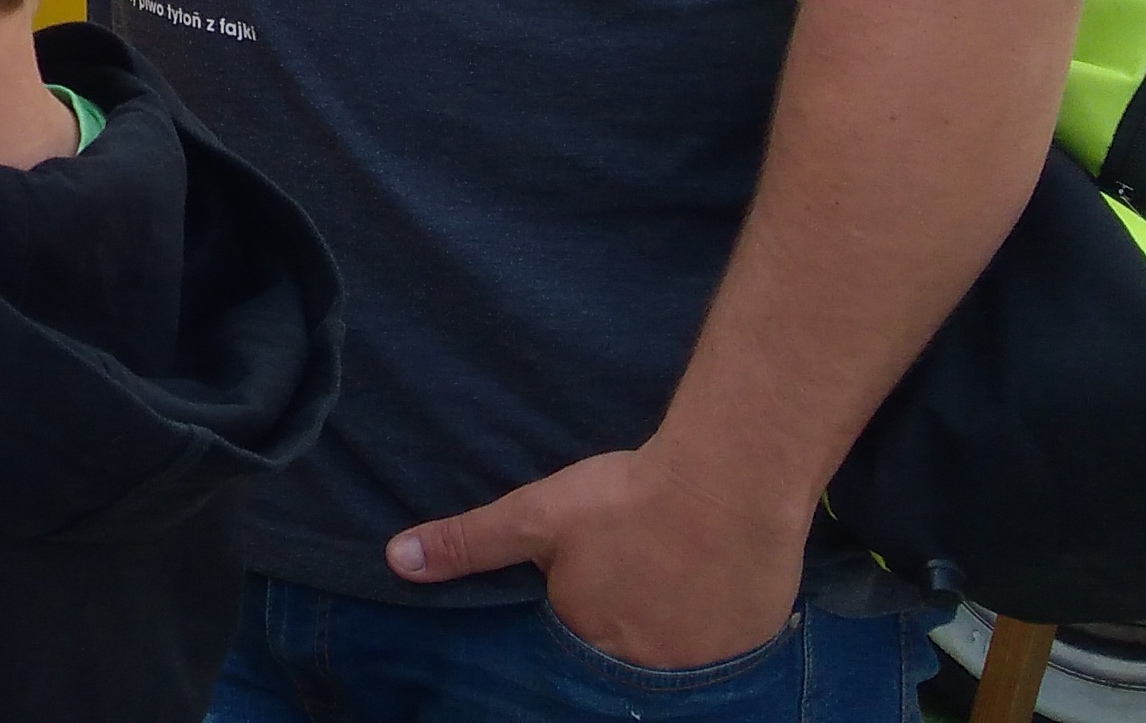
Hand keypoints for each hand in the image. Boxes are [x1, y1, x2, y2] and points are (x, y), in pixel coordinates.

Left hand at [386, 446, 805, 673]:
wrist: (729, 481)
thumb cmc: (626, 498)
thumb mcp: (535, 517)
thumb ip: (468, 544)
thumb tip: (396, 561)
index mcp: (588, 638)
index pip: (572, 638)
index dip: (579, 604)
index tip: (592, 575)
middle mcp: (643, 664)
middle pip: (623, 649)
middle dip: (622, 617)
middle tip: (634, 571)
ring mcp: (700, 661)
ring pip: (674, 649)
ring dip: (668, 621)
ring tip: (669, 574)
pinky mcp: (750, 644)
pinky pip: (724, 645)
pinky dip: (713, 621)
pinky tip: (710, 582)